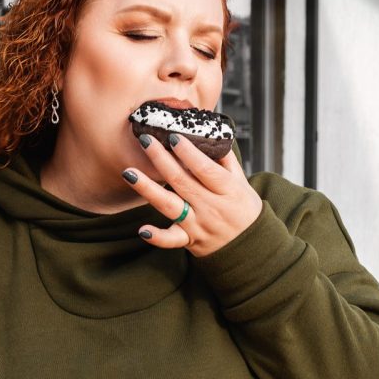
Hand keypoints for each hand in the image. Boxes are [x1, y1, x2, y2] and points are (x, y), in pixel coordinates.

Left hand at [123, 133, 262, 256]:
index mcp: (227, 189)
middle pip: (182, 181)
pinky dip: (157, 237)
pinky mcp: (188, 239)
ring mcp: (198, 224)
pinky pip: (171, 240)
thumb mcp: (241, 181)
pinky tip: (142, 230)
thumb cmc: (243, 208)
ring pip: (170, 205)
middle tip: (146, 140)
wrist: (249, 245)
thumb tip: (207, 133)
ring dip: (147, 189)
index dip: (188, 152)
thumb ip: (224, 158)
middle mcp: (211, 207)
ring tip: (129, 173)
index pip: (205, 168)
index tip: (173, 137)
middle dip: (161, 159)